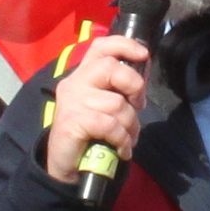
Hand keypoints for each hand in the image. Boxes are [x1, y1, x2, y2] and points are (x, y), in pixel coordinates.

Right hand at [40, 28, 150, 186]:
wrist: (65, 165)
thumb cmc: (90, 134)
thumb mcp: (104, 105)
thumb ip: (119, 90)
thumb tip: (143, 78)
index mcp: (83, 74)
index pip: (102, 46)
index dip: (125, 45)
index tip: (144, 55)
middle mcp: (75, 83)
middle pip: (111, 68)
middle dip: (134, 87)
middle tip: (137, 106)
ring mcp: (72, 102)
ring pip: (117, 104)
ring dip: (130, 125)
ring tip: (127, 138)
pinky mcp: (72, 122)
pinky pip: (110, 125)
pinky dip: (122, 139)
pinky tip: (122, 149)